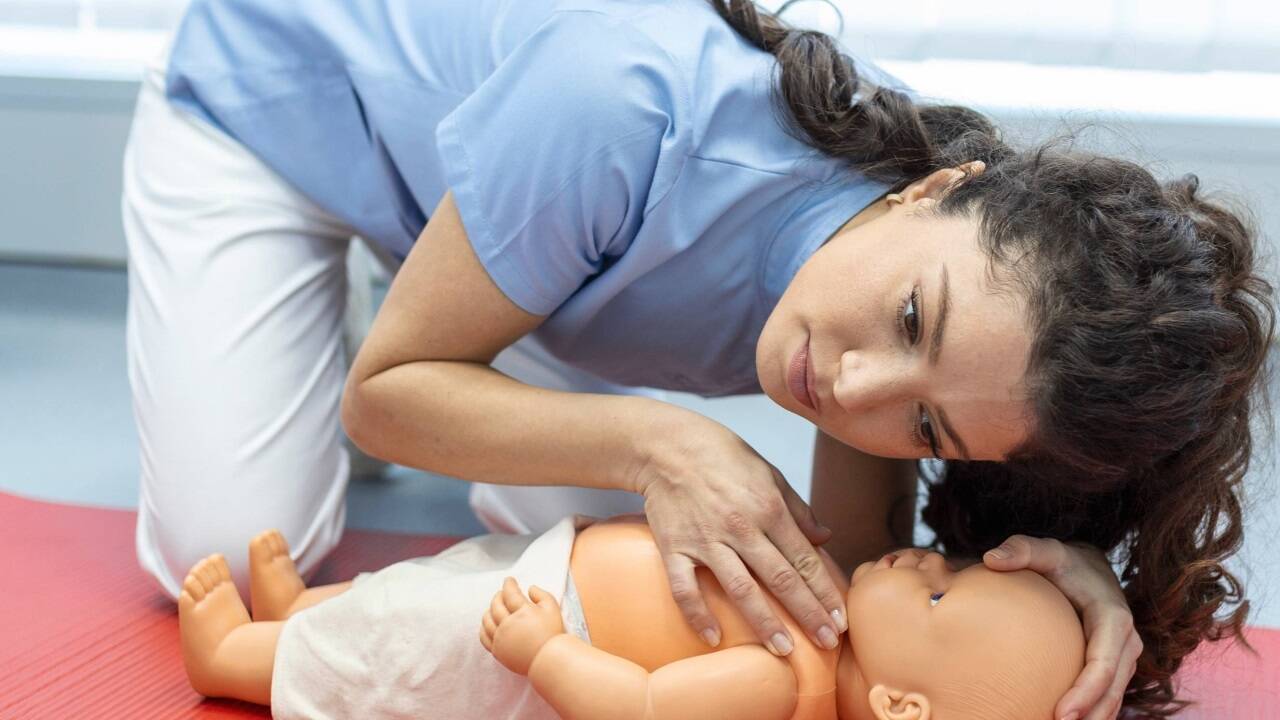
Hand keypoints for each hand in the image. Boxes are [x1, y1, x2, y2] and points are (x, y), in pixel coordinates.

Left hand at [479, 577, 564, 674]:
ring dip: (490, 610)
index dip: (508, 584)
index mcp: (523, 612)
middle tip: (503, 593)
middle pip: (496, 605)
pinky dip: (484, 627)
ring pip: (487, 620)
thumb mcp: (552, 608)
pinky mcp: (498, 651)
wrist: (549, 660)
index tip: (509, 580)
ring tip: (495, 607)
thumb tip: (529, 588)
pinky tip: (489, 624)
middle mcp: (508, 625)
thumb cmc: (553, 633)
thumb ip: (541, 594)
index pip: (510, 593)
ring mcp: (501, 639)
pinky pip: (484, 636)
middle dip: (499, 595)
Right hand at [636, 421, 846, 655]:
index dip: (824, 592)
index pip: (804, 559)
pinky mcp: (674, 547)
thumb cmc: (722, 456)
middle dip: (807, 613)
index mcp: (769, 507)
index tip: (840, 619)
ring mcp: (706, 540)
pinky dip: (698, 614)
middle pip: (780, 578)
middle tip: (827, 642)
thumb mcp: (769, 473)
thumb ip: (798, 508)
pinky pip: (685, 588)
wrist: (666, 446)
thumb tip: (825, 537)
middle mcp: (741, 527)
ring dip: (764, 621)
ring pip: (740, 588)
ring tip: (783, 649)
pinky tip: (713, 638)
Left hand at [984, 535, 1141, 719]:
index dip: (1085, 694)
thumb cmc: (1063, 561)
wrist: (1088, 567)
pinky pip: (1106, 696)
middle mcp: (1126, 642)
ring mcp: (1124, 657)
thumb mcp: (1045, 550)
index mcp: (1114, 619)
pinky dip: (1091, 713)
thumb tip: (991, 558)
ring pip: (1113, 699)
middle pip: (1111, 691)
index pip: (1103, 666)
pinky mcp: (1115, 666)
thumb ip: (1021, 550)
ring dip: (1092, 719)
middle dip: (1089, 716)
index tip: (1060, 714)